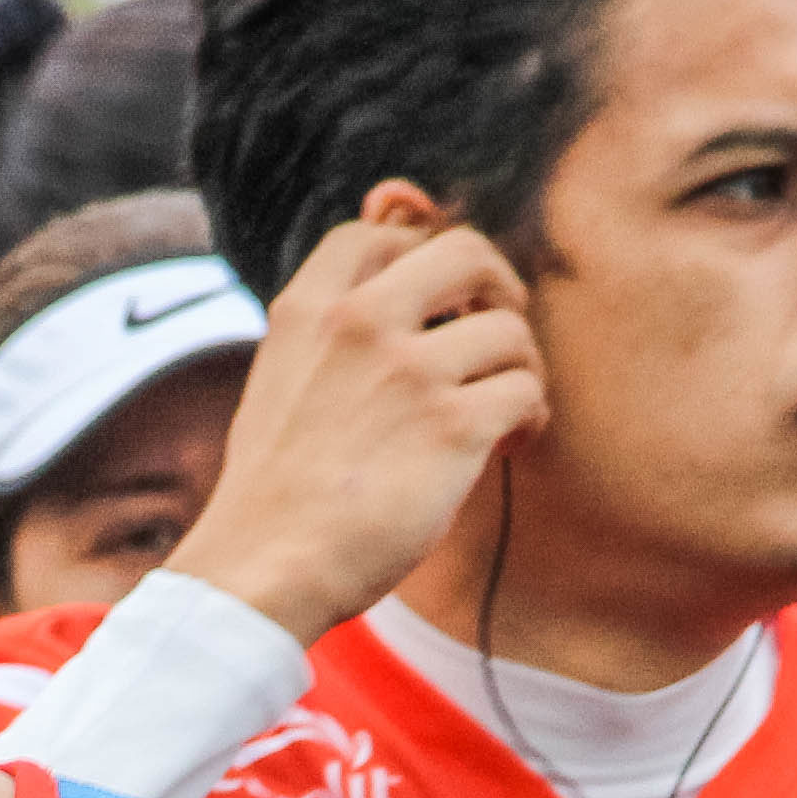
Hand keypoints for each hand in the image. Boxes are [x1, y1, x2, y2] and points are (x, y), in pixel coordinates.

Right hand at [166, 182, 547, 645]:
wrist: (266, 565)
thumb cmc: (276, 490)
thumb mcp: (281, 382)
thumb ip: (329, 331)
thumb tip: (388, 287)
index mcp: (308, 310)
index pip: (379, 232)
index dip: (422, 250)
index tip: (439, 296)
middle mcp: (359, 324)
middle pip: (465, 250)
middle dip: (496, 286)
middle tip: (497, 328)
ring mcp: (409, 372)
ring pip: (510, 328)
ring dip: (519, 367)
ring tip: (502, 409)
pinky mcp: (454, 426)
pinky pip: (526, 390)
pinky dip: (530, 417)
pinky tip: (509, 443)